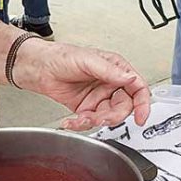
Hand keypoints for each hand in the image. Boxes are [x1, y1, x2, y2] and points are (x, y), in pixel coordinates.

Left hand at [14, 40, 150, 130]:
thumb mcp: (87, 60)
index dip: (143, 103)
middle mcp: (109, 83)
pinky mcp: (86, 108)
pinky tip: (73, 120)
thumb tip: (129, 78)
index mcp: (115, 68)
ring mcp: (98, 97)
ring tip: (82, 117)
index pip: (137, 87)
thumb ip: (110, 71)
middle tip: (101, 117)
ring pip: (108, 116)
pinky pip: (91, 121)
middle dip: (113, 115)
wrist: (38, 68)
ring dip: (96, 121)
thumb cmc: (61, 56)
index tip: (141, 117)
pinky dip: (82, 124)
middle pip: (124, 107)